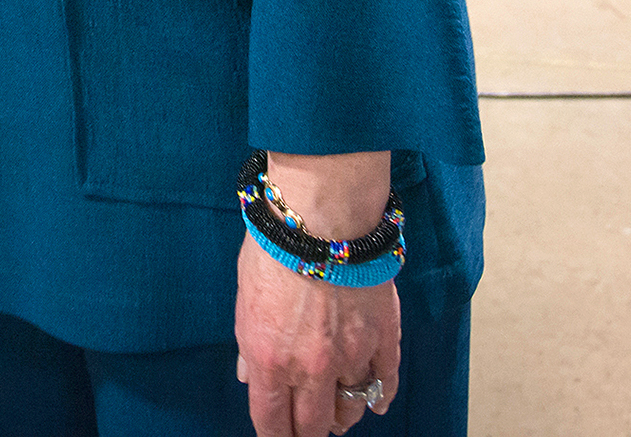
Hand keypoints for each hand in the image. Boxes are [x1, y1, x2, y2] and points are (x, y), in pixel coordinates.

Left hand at [235, 150, 399, 435]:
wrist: (321, 216)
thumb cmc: (274, 247)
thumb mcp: (245, 296)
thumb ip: (249, 342)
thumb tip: (249, 373)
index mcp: (270, 359)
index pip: (272, 421)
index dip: (274, 436)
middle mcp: (311, 368)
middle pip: (313, 425)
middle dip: (308, 432)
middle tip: (307, 429)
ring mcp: (351, 357)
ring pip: (351, 410)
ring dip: (342, 416)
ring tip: (338, 415)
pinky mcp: (382, 340)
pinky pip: (385, 383)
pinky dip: (380, 397)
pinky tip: (375, 402)